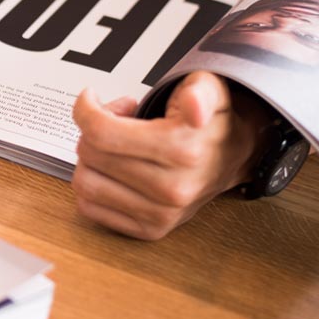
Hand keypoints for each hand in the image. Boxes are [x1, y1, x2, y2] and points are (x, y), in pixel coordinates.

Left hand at [70, 71, 263, 239]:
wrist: (233, 156)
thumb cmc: (209, 120)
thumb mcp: (209, 88)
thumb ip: (199, 91)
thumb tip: (194, 107)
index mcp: (183, 150)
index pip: (102, 133)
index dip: (85, 110)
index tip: (90, 99)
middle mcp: (173, 188)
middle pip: (91, 154)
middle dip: (90, 130)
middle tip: (111, 120)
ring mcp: (162, 214)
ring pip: (85, 182)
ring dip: (88, 159)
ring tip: (111, 146)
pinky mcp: (150, 230)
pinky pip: (90, 208)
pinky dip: (91, 184)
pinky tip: (110, 170)